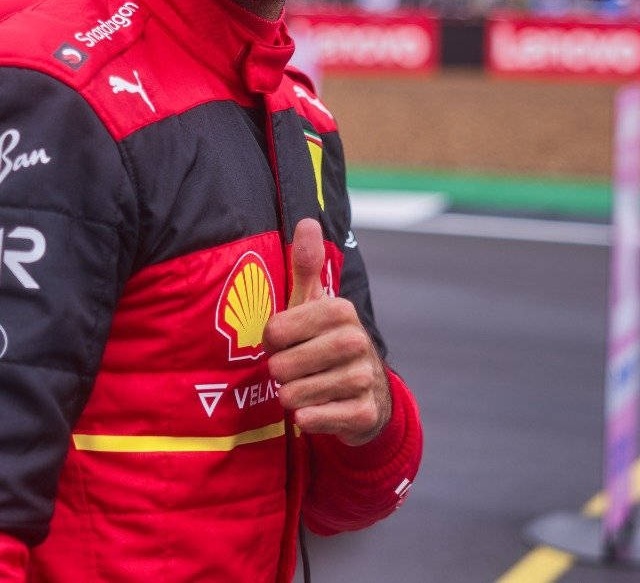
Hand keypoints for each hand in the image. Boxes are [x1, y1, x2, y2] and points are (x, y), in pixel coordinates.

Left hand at [264, 218, 390, 445]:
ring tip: (305, 387)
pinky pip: (312, 419)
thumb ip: (307, 265)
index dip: (272, 342)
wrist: (367, 395)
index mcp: (340, 310)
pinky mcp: (364, 413)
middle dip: (280, 373)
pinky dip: (306, 418)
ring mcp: (363, 378)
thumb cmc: (325, 343)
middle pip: (283, 366)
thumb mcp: (314, 304)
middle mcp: (356, 342)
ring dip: (291, 396)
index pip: (276, 331)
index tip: (285, 343)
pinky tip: (315, 410)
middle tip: (294, 369)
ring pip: (295, 395)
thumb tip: (307, 220)